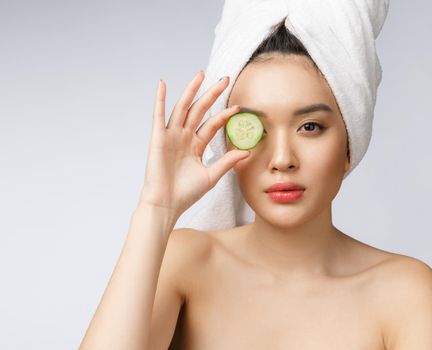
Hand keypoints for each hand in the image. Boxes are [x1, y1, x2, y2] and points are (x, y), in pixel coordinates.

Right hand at [138, 71, 249, 215]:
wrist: (167, 204)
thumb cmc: (185, 193)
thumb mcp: (211, 176)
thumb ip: (227, 161)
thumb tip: (247, 151)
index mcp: (195, 146)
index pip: (212, 124)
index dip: (224, 115)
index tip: (239, 107)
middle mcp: (183, 137)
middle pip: (200, 110)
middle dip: (212, 94)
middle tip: (225, 79)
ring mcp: (171, 136)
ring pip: (183, 108)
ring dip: (191, 91)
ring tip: (201, 75)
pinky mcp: (158, 138)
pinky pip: (158, 115)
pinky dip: (159, 99)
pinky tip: (163, 84)